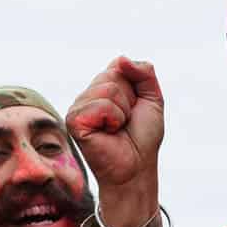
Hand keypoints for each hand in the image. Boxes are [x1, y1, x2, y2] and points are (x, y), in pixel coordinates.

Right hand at [67, 57, 164, 226]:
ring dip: (122, 112)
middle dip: (129, 99)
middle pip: (113, 75)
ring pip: (108, 89)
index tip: (134, 108)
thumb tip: (122, 58)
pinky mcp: (73, 120)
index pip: (119, 66)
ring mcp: (77, 107)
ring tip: (117, 129)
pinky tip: (108, 133)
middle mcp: (87, 96)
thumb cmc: (143, 138)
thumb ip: (144, 73)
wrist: (136, 168)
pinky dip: (113, 119)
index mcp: (102, 88)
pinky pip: (101, 105)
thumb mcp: (152, 99)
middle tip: (125, 122)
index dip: (135, 87)